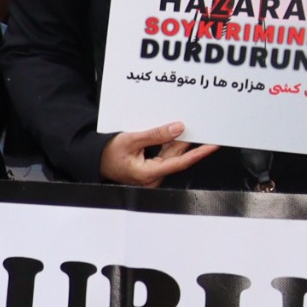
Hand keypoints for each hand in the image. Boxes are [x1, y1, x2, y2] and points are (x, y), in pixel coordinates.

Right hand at [97, 122, 218, 187]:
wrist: (94, 160)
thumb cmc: (107, 153)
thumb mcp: (131, 139)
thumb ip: (156, 134)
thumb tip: (178, 129)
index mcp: (147, 174)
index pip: (179, 163)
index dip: (198, 154)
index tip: (212, 146)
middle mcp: (152, 178)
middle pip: (176, 158)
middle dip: (189, 144)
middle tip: (204, 129)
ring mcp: (152, 175)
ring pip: (172, 156)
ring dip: (179, 143)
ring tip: (191, 129)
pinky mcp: (151, 169)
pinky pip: (165, 156)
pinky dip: (170, 145)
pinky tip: (175, 134)